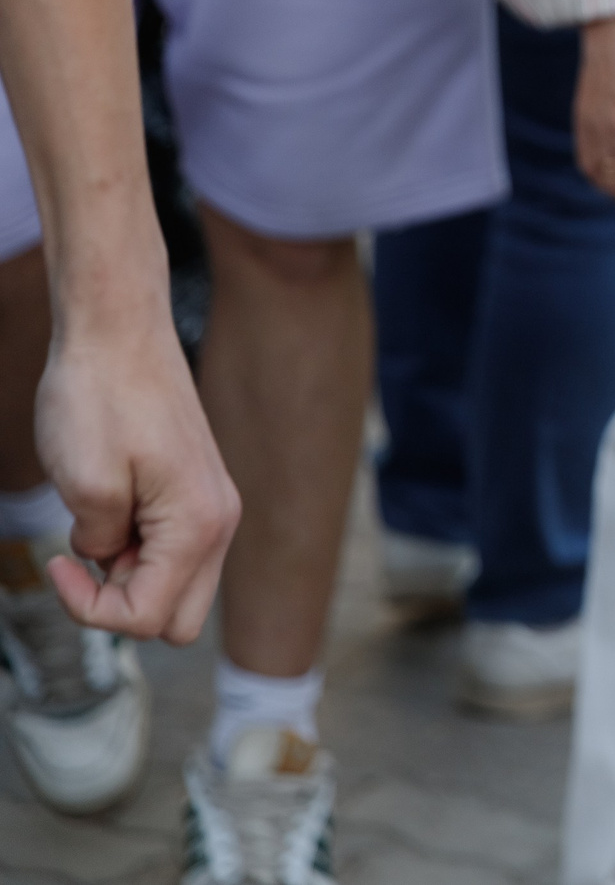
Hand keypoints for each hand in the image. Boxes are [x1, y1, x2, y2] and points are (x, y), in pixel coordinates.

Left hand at [34, 302, 236, 641]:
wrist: (120, 332)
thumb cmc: (99, 398)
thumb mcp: (84, 484)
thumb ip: (98, 544)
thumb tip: (106, 555)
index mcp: (199, 525)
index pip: (149, 618)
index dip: (90, 610)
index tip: (57, 563)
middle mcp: (220, 521)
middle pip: (178, 620)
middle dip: (122, 604)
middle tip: (84, 557)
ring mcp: (214, 504)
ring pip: (178, 585)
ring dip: (129, 575)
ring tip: (95, 523)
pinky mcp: (199, 490)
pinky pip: (174, 549)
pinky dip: (137, 548)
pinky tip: (111, 504)